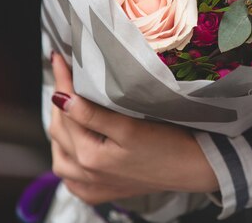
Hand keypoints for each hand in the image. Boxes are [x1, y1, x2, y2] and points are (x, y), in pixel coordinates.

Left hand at [48, 53, 218, 204]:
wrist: (193, 169)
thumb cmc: (169, 146)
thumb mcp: (130, 127)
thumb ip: (92, 114)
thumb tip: (61, 98)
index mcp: (90, 157)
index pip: (67, 111)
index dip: (62, 83)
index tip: (58, 60)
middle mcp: (85, 175)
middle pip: (59, 131)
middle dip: (60, 102)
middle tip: (64, 76)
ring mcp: (90, 186)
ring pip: (60, 154)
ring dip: (61, 128)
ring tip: (67, 105)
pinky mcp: (99, 191)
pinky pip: (70, 175)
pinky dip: (66, 155)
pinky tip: (72, 142)